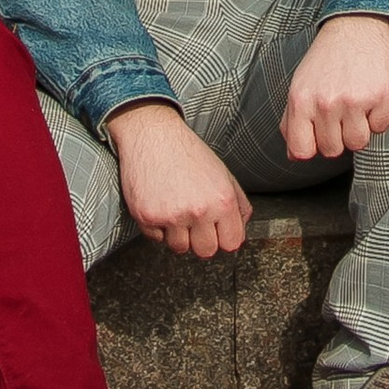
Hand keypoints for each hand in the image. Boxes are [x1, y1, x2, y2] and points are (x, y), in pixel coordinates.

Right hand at [105, 100, 250, 257]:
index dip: (224, 237)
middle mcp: (199, 211)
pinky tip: (160, 203)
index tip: (217, 230)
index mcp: (222, 201)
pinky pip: (155, 238)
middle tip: (193, 219)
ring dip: (177, 234)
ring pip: (179, 248)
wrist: (154, 136)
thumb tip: (241, 228)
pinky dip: (157, 226)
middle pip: (206, 252)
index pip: (232, 243)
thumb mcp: (223, 173)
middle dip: (201, 239)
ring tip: (175, 207)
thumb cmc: (188, 153)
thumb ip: (239, 203)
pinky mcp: (147, 217)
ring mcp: (172, 216)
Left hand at [282, 13, 388, 162]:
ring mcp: (354, 100)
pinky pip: (380, 128)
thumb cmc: (327, 57)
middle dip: (338, 136)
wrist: (359, 25)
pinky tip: (372, 96)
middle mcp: (325, 102)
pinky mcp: (380, 96)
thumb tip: (294, 155)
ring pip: (358, 143)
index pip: (301, 151)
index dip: (312, 147)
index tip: (319, 135)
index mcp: (301, 100)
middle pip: (332, 150)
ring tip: (357, 105)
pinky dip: (378, 117)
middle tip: (341, 112)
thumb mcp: (301, 84)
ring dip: (360, 129)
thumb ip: (292, 120)